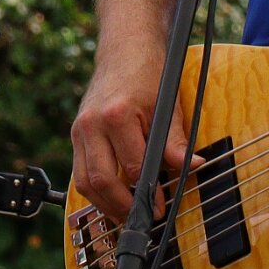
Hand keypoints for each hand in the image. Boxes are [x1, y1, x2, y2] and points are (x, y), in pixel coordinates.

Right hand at [70, 52, 187, 222]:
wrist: (124, 50)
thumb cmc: (148, 75)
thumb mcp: (167, 107)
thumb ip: (175, 142)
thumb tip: (193, 167)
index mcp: (116, 116)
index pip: (131, 168)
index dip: (146, 194)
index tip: (158, 207)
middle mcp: (91, 124)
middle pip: (100, 180)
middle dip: (121, 206)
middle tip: (141, 218)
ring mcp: (79, 129)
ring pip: (83, 181)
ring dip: (104, 204)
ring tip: (125, 215)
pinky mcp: (75, 134)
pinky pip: (80, 171)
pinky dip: (95, 189)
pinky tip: (112, 199)